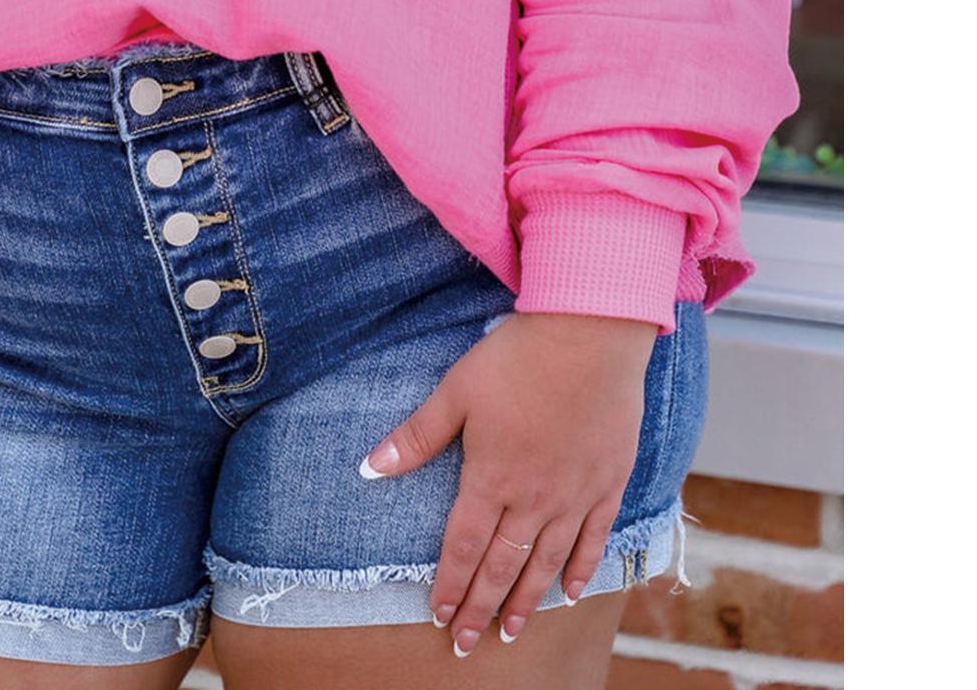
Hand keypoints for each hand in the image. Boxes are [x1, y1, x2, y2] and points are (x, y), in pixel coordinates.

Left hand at [359, 310, 656, 655]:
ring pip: (547, 562)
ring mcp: (574, 494)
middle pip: (504, 566)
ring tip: (512, 633)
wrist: (588, 334)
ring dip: (527, 602)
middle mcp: (533, 498)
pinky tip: (571, 594)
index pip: (464, 546)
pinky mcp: (607, 482)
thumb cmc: (517, 357)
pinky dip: (581, 570)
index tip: (437, 616)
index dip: (450, 584)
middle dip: (481, 608)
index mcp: (490, 478)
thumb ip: (417, 437)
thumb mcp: (456, 391)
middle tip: (467, 644)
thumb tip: (369, 468)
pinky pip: (594, 539)